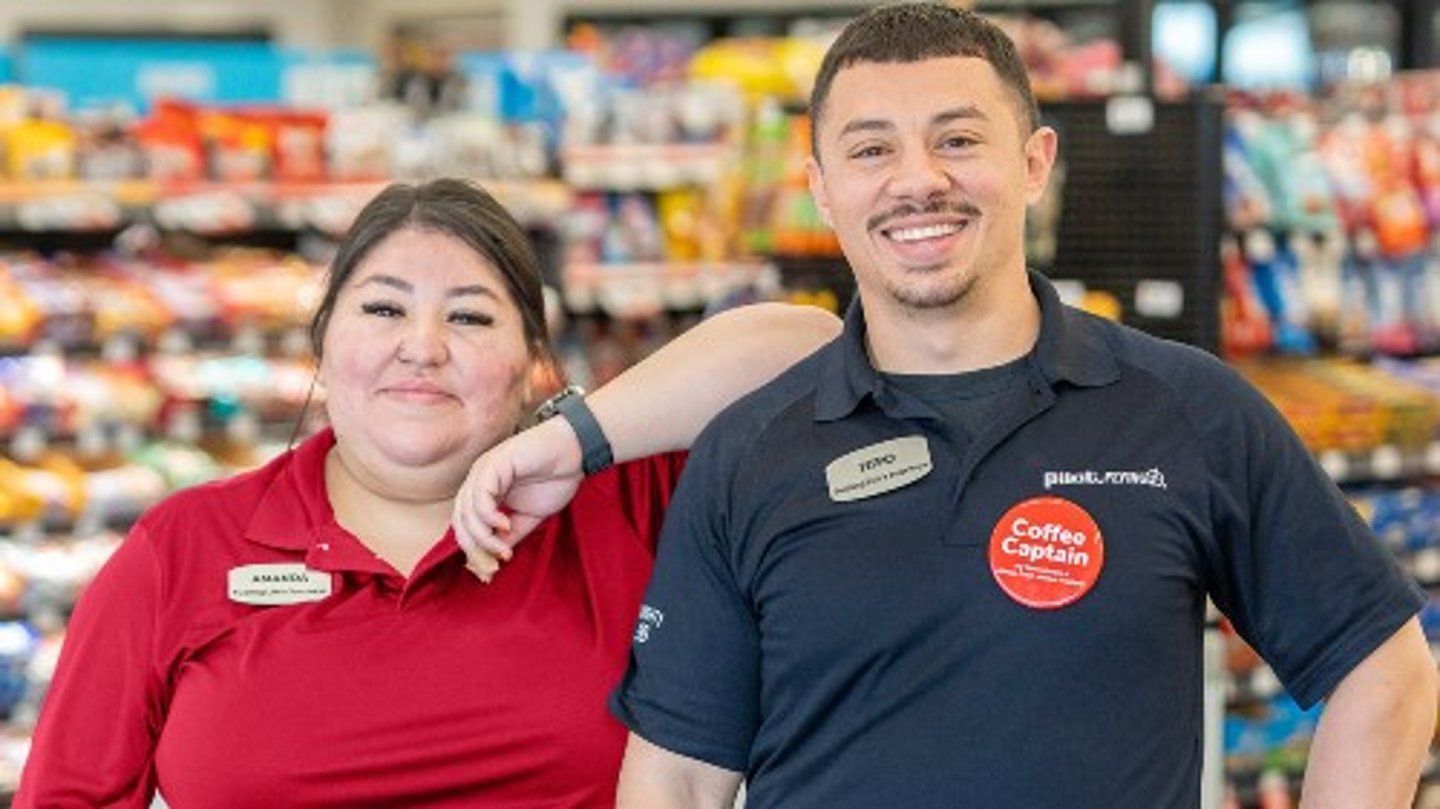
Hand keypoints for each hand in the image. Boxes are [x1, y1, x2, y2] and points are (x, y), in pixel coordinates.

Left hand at [452, 418, 583, 582]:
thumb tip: (496, 556)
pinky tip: (506, 524)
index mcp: (484, 492)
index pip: (465, 526)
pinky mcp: (493, 464)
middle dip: (474, 548)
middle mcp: (478, 481)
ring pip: (467, 512)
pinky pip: (480, 496)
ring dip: (484, 537)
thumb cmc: (555, 477)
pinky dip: (489, 516)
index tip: (492, 569)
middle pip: (460, 521)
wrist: (574, 451)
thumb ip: (512, 533)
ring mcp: (483, 471)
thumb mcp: (530, 516)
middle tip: (493, 565)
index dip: (475, 550)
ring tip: (504, 548)